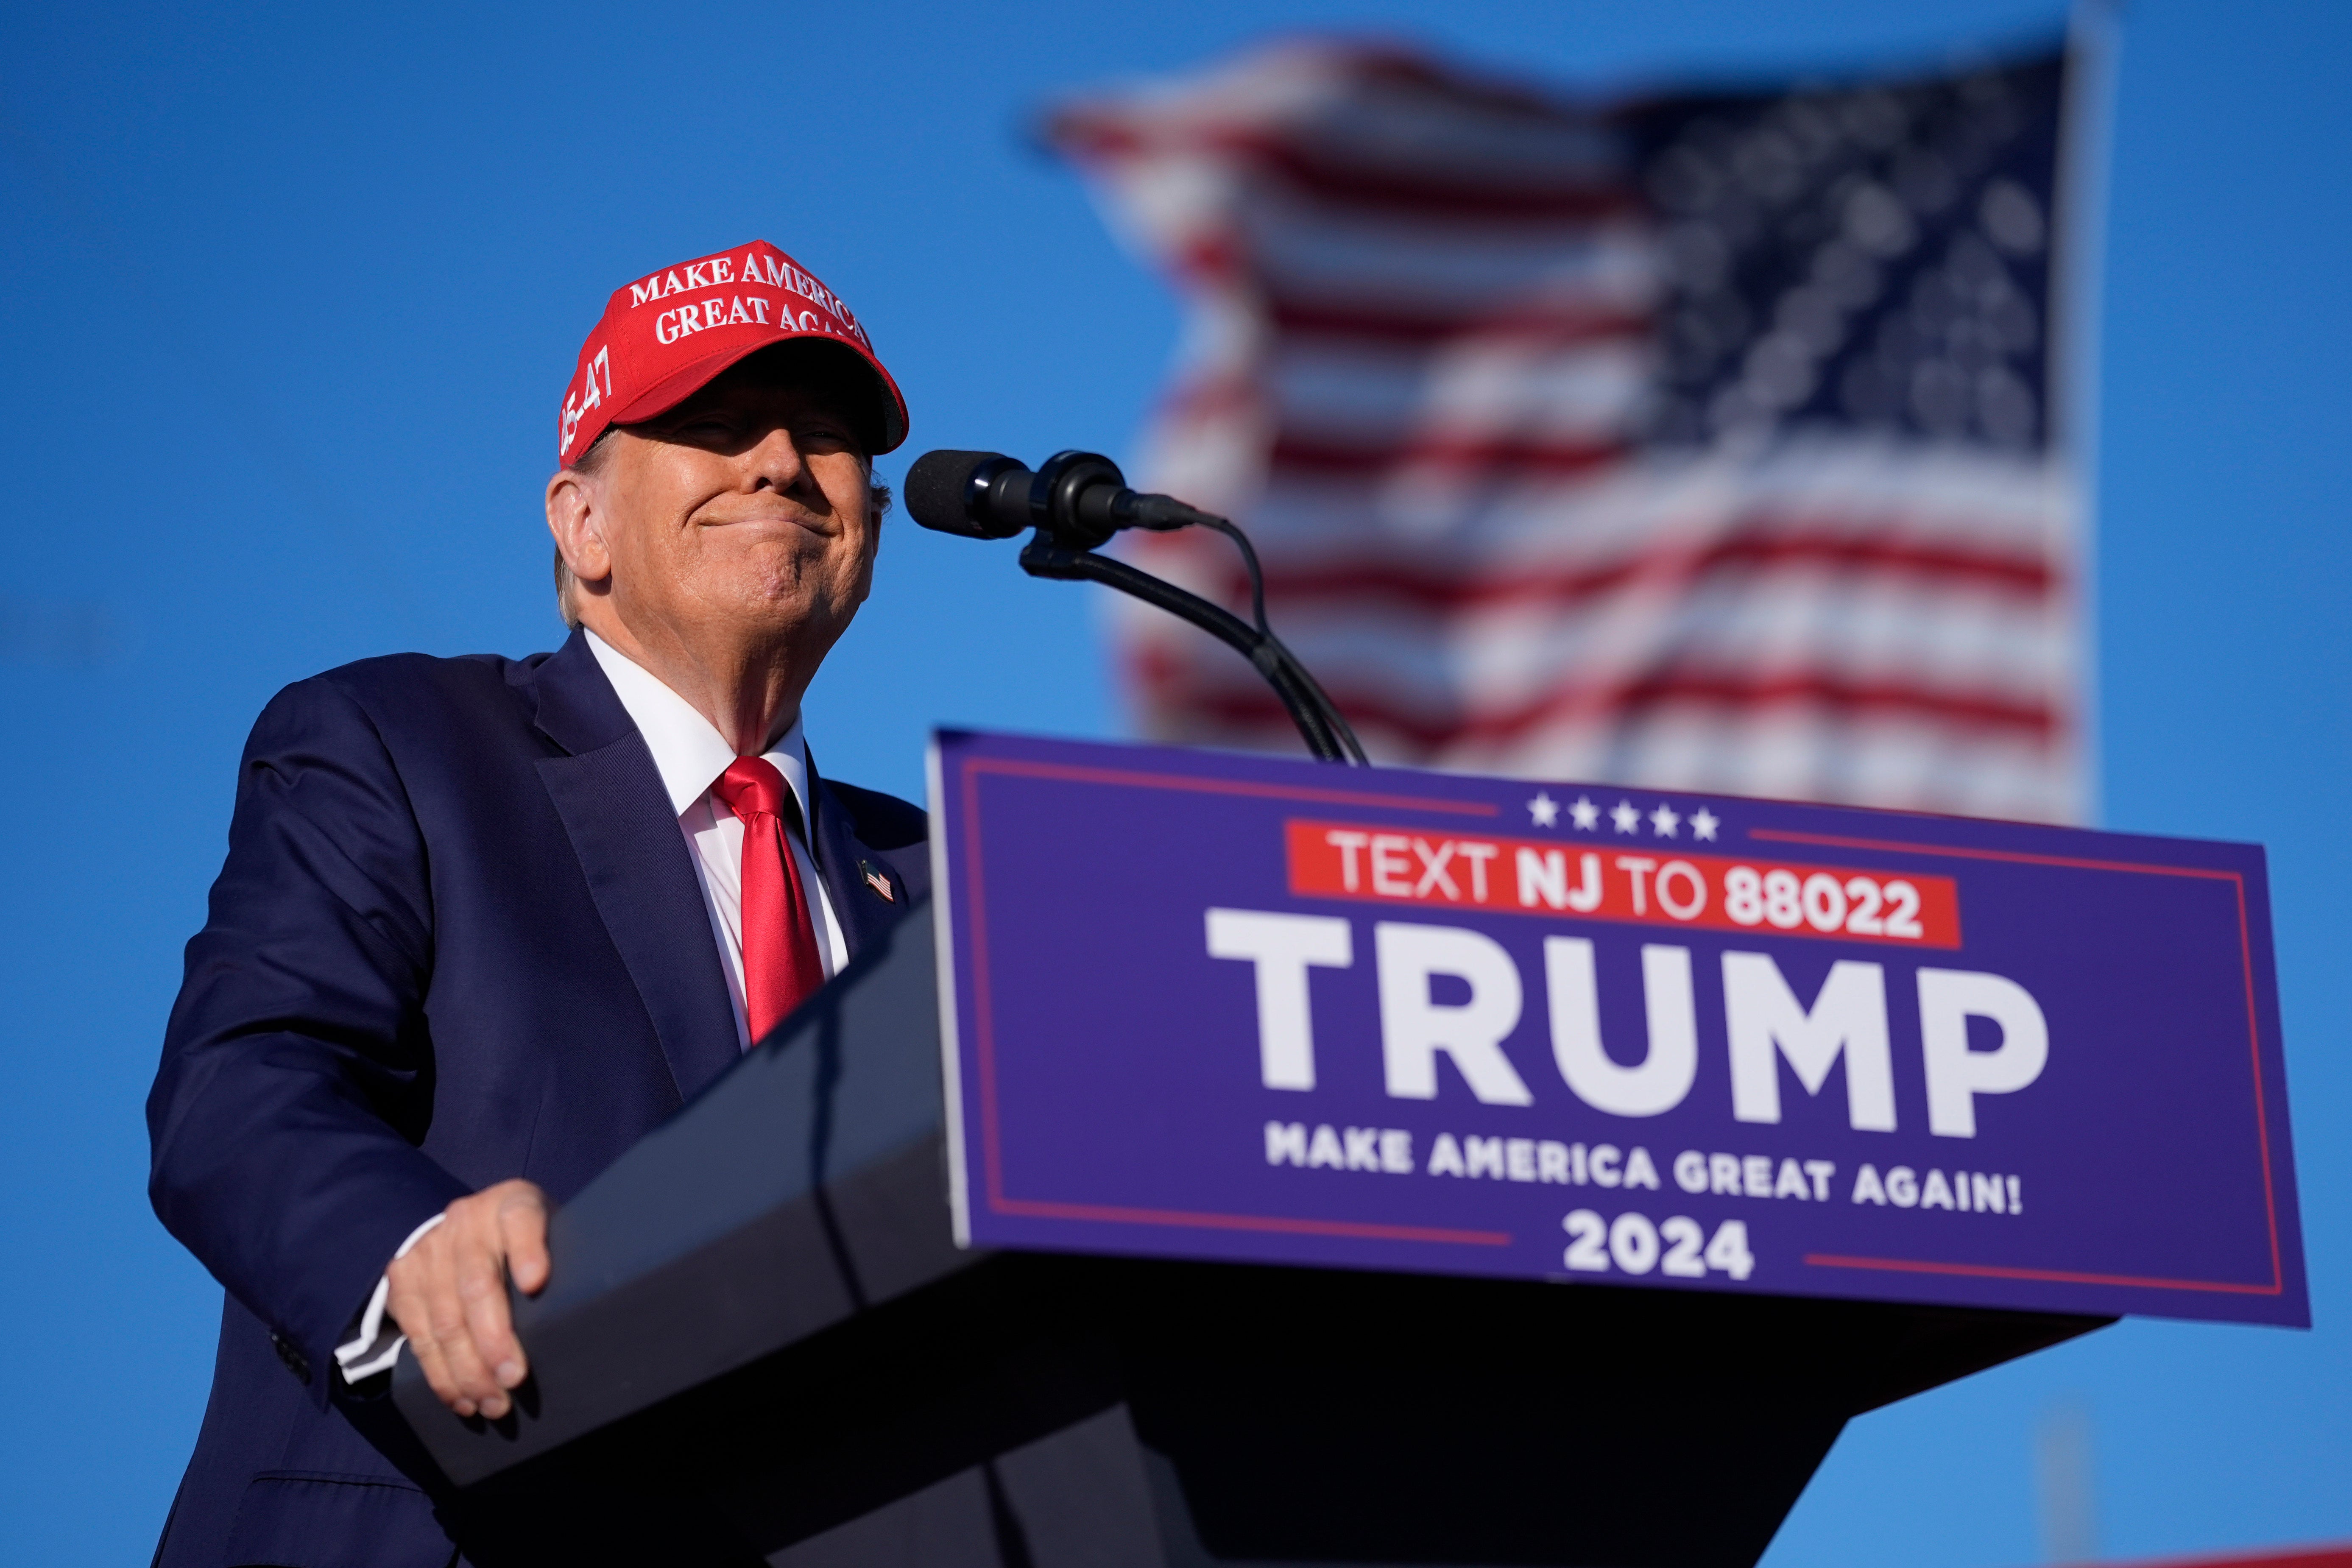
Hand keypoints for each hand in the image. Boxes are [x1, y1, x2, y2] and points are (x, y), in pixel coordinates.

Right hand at [385, 1179, 550, 1417]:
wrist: (465, 1225)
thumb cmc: (525, 1241)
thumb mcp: (550, 1232)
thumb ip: (562, 1257)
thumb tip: (594, 1312)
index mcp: (512, 1202)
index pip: (522, 1219)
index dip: (528, 1250)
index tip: (537, 1283)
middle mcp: (466, 1220)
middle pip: (477, 1284)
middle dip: (494, 1340)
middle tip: (514, 1379)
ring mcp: (429, 1249)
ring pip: (444, 1318)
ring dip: (468, 1369)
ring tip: (492, 1403)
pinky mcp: (403, 1278)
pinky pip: (419, 1334)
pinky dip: (440, 1373)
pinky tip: (461, 1398)